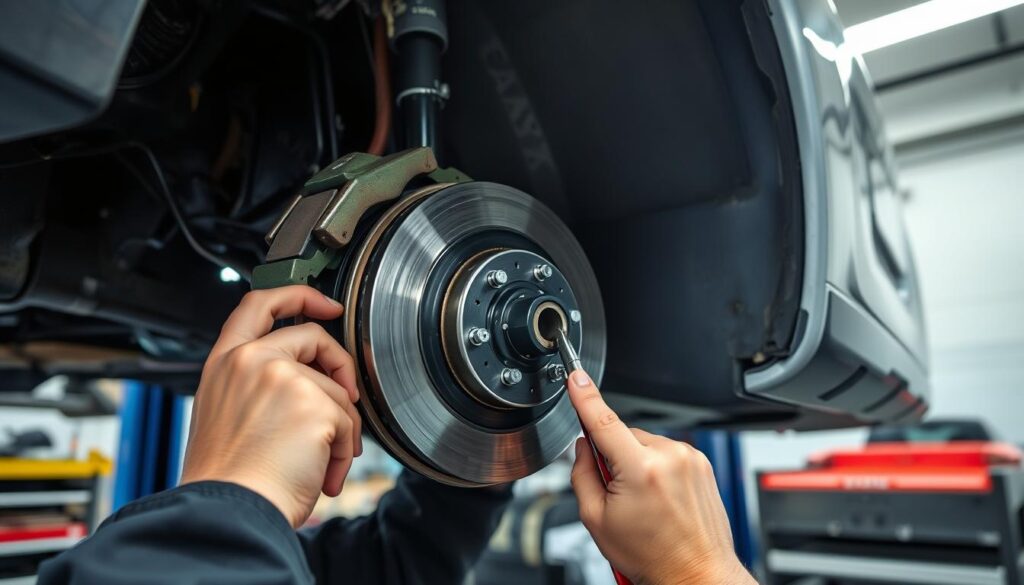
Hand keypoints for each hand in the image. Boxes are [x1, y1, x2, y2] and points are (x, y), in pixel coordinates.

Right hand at [180, 286, 362, 527]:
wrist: (228, 513)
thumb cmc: (229, 480)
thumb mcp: (226, 413)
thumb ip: (256, 383)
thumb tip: (311, 379)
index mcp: (224, 363)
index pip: (259, 304)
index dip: (298, 294)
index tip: (326, 304)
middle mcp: (250, 361)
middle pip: (313, 335)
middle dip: (340, 364)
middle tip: (346, 398)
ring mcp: (282, 377)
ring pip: (337, 388)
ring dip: (340, 430)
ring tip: (319, 463)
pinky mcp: (313, 402)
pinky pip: (349, 421)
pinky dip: (343, 454)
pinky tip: (322, 475)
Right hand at [567, 370, 753, 584]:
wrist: (697, 574)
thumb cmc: (651, 556)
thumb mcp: (597, 520)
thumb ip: (582, 475)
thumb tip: (583, 448)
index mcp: (640, 469)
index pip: (603, 420)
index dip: (585, 396)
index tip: (576, 376)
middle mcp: (670, 456)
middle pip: (624, 437)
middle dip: (614, 457)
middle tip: (619, 494)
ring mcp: (690, 458)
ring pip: (645, 445)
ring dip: (637, 463)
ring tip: (645, 503)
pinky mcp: (702, 463)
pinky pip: (667, 453)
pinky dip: (657, 469)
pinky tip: (661, 499)